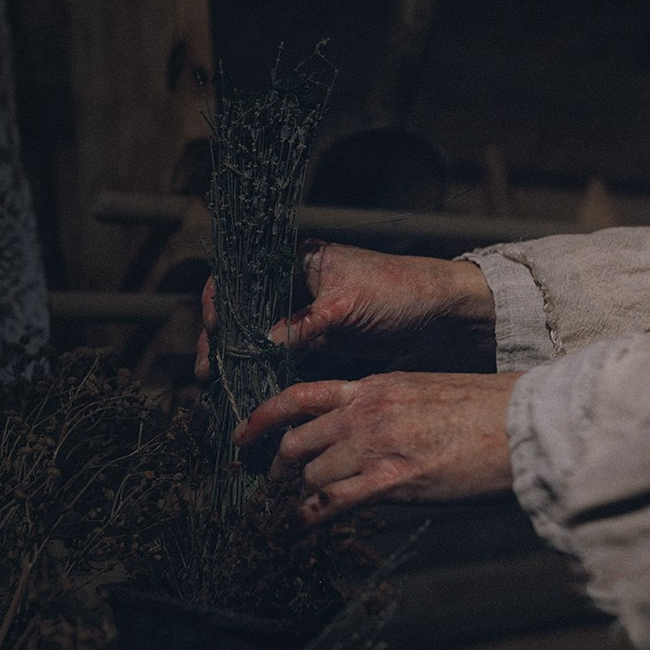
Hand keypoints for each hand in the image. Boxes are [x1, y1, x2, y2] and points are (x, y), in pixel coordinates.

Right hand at [194, 242, 495, 380]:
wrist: (442, 314)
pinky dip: (262, 369)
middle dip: (220, 340)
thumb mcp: (347, 306)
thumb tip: (261, 343)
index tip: (213, 331)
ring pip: (255, 333)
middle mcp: (293, 283)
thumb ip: (304, 324)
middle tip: (208, 373)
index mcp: (296, 260)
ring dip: (236, 359)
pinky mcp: (316, 337)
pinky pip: (277, 352)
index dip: (217, 301)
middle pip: (240, 309)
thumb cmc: (399, 292)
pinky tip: (249, 389)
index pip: (239, 276)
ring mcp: (303, 311)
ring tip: (220, 387)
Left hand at [233, 371, 521, 522]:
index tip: (241, 436)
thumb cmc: (486, 408)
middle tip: (269, 487)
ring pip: (313, 474)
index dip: (262, 418)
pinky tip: (298, 531)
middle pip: (298, 441)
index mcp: (373, 385)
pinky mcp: (395, 479)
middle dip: (277, 468)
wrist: (525, 422)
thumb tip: (362, 427)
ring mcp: (377, 444)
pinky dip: (310, 518)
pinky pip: (335, 502)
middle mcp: (365, 411)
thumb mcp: (425, 389)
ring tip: (291, 516)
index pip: (300, 397)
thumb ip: (386, 404)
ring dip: (300, 497)